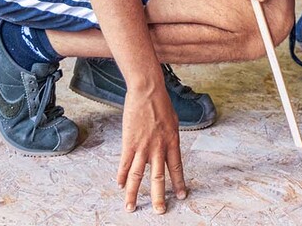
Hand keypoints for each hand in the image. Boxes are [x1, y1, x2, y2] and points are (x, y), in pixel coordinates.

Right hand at [117, 85, 184, 214]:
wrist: (148, 90)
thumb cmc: (161, 103)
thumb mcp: (173, 121)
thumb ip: (169, 138)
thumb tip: (165, 151)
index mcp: (172, 141)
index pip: (177, 167)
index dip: (179, 182)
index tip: (181, 196)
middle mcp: (159, 147)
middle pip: (159, 178)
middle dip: (159, 197)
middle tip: (159, 211)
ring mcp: (143, 146)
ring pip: (138, 176)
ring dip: (133, 194)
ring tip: (131, 208)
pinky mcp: (129, 143)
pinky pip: (124, 165)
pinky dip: (121, 177)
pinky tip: (120, 186)